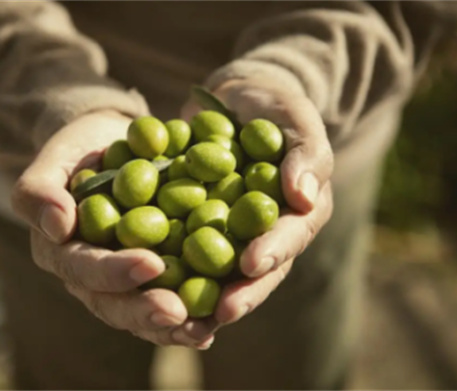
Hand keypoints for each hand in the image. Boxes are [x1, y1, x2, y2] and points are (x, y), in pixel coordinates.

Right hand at [11, 111, 212, 347]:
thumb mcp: (55, 157)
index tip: (150, 263)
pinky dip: (192, 317)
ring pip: (143, 315)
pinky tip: (216, 324)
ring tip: (202, 331)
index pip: (84, 268)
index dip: (114, 271)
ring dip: (172, 328)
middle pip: (114, 305)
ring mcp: (123, 283)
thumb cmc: (80, 150)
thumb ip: (40, 188)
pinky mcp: (155, 279)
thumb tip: (58, 226)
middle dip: (146, 312)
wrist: (113, 146)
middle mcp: (91, 277)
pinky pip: (170, 302)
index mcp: (63, 251)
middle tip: (177, 313)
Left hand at [179, 79, 333, 337]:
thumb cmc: (272, 104)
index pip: (292, 235)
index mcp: (300, 211)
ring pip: (223, 271)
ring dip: (207, 294)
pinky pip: (187, 249)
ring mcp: (234, 233)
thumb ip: (306, 151)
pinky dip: (172, 266)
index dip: (273, 251)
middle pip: (258, 268)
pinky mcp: (200, 227)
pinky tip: (150, 283)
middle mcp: (268, 231)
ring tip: (185, 315)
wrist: (233, 99)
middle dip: (242, 291)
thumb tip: (304, 196)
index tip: (251, 263)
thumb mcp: (293, 115)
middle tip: (221, 312)